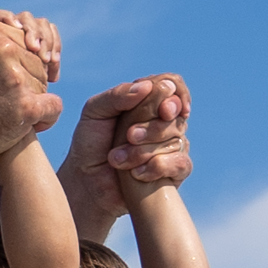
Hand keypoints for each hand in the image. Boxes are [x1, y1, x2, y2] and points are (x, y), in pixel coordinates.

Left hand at [63, 72, 190, 199]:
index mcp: (147, 101)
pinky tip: (136, 173)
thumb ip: (117, 96)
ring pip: (177, 139)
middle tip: (129, 136)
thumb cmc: (89, 144)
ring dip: (144, 150)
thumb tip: (146, 86)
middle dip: (152, 128)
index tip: (163, 109)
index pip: (172, 85)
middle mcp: (163, 120)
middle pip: (176, 114)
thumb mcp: (94, 113)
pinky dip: (158, 167)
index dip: (174, 94)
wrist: (85, 182)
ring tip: (117, 159)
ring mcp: (171, 145)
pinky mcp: (173, 171)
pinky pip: (182, 164)